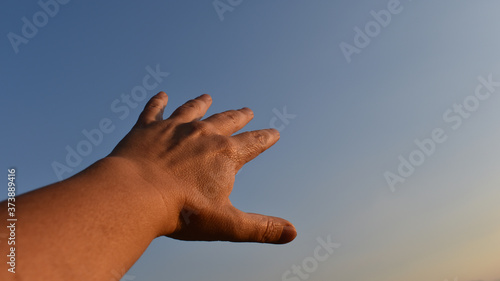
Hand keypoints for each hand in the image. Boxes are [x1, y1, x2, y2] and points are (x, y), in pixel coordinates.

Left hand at [109, 92, 296, 243]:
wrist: (136, 195)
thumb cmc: (182, 211)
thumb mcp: (227, 224)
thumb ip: (260, 228)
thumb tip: (293, 233)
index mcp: (225, 154)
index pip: (254, 143)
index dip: (266, 138)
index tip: (274, 133)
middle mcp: (203, 134)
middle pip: (227, 120)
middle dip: (239, 116)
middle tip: (247, 110)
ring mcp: (174, 128)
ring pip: (192, 109)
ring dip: (202, 103)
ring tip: (208, 97)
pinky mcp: (147, 128)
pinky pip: (154, 110)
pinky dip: (158, 102)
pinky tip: (160, 95)